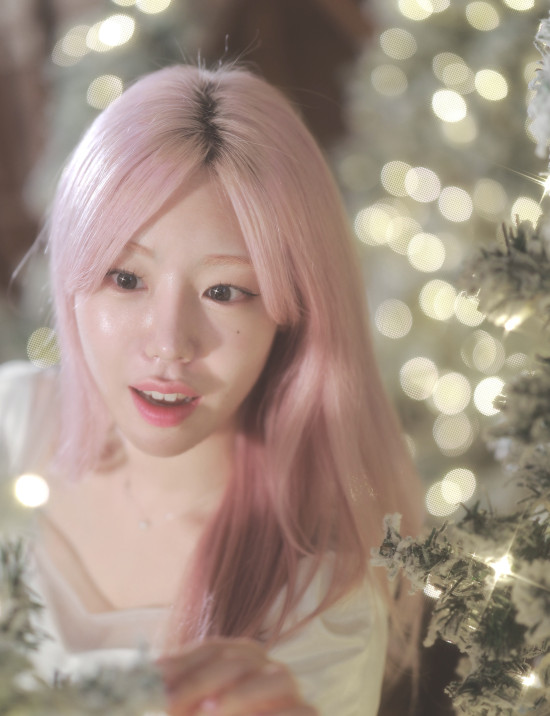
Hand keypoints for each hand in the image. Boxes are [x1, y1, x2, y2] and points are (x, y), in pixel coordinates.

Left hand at [157, 637, 317, 715]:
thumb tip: (146, 682)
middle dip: (200, 681)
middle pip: (238, 660)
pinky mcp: (308, 714)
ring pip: (276, 678)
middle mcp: (267, 669)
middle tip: (169, 704)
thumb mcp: (194, 710)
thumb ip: (179, 701)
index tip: (153, 679)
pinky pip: (300, 712)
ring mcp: (291, 692)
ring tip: (208, 712)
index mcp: (240, 660)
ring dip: (241, 694)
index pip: (213, 649)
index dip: (182, 662)